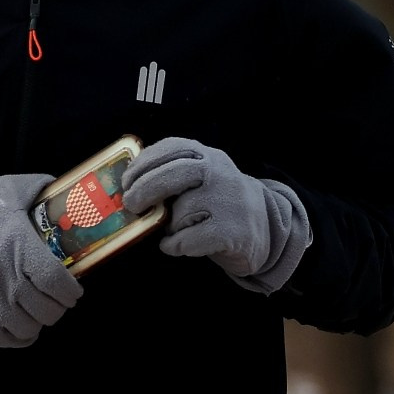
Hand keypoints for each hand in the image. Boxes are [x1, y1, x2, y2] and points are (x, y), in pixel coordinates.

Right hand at [0, 173, 83, 350]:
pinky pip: (7, 341)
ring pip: (31, 328)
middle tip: (54, 297)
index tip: (72, 289)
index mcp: (20, 248)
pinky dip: (18, 337)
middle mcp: (8, 280)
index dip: (71, 291)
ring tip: (35, 309)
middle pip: (49, 310)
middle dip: (58, 305)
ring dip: (38, 321)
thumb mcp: (6, 190)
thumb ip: (38, 187)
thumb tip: (64, 186)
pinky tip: (20, 325)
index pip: (59, 283)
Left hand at [122, 137, 311, 290]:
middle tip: (131, 205)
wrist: (266, 230)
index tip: (127, 180)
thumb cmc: (221, 206)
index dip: (145, 162)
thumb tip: (129, 185)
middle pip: (175, 173)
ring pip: (181, 211)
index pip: (174, 148)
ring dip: (169, 225)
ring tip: (175, 230)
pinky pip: (189, 239)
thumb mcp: (204, 181)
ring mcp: (229, 201)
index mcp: (210, 156)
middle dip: (145, 189)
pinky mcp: (233, 231)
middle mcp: (221, 173)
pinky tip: (176, 245)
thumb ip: (176, 175)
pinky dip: (175, 245)